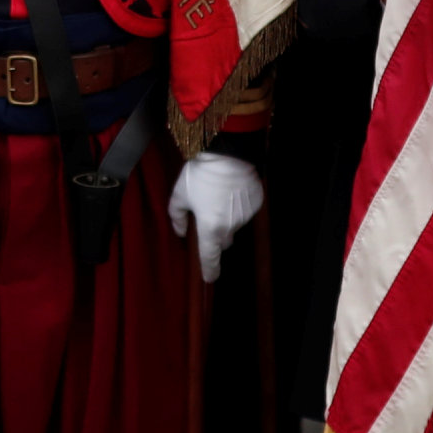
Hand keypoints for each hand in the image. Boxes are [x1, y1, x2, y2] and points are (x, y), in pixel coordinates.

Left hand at [168, 152, 265, 283]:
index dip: (210, 270)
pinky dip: (239, 206)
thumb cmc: (200, 175)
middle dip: (216, 235)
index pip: (210, 257)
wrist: (228, 154)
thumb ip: (176, 216)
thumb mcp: (179, 194)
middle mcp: (230, 227)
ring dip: (227, 218)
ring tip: (219, 196)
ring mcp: (246, 216)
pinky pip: (245, 211)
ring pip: (235, 225)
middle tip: (208, 216)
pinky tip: (232, 190)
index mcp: (210, 228)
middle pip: (223, 240)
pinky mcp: (256, 204)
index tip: (210, 278)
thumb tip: (180, 231)